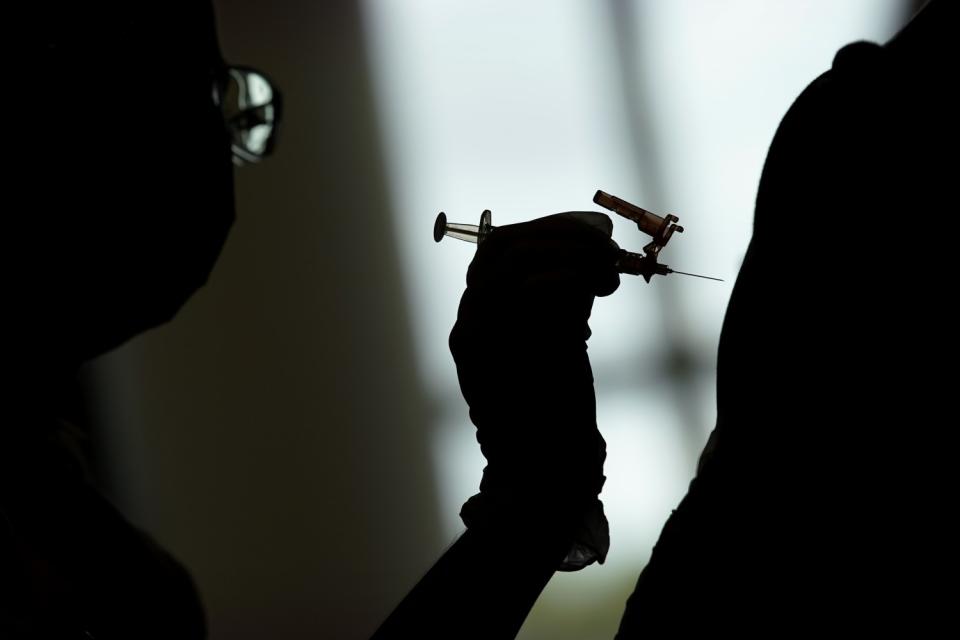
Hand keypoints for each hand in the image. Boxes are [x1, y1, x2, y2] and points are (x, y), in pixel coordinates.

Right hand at [449, 211, 619, 569]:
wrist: (550, 467)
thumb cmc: (558, 406)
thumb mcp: (559, 337)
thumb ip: (564, 295)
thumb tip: (593, 246)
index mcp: (481, 315)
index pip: (499, 247)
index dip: (548, 230)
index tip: (594, 234)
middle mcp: (470, 319)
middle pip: (502, 246)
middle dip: (563, 236)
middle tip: (607, 251)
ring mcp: (476, 333)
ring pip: (513, 259)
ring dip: (570, 253)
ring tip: (608, 271)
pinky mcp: (497, 351)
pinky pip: (527, 291)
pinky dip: (568, 278)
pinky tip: (600, 289)